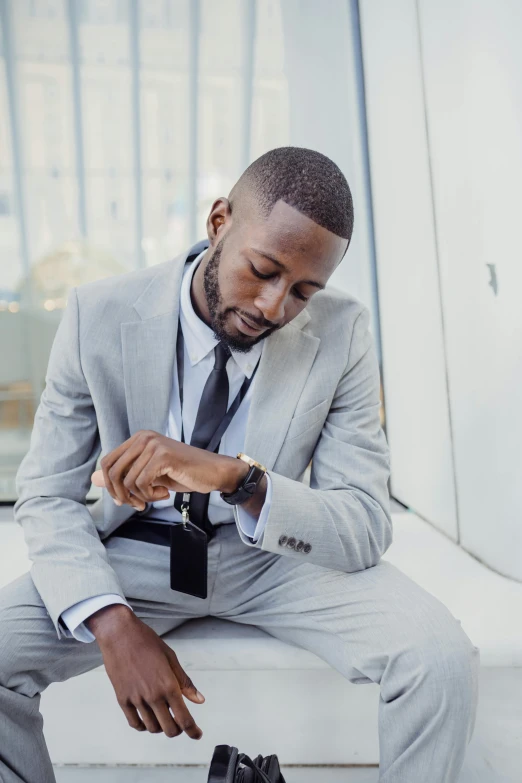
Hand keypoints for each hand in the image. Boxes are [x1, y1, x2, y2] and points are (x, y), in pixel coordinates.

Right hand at [88, 606, 204, 738]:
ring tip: (165, 717)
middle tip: (181, 723)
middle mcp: (153, 696)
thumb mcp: (171, 658)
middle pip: (169, 729)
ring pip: (152, 728)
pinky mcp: (122, 699)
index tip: (198, 735)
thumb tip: (199, 700)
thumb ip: (185, 682)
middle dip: (178, 730)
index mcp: (168, 685)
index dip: (193, 731)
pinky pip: (134, 723)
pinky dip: (144, 726)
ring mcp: (136, 699)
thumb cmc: (147, 642)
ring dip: (161, 727)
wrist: (120, 635)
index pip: (184, 719)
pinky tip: (148, 718)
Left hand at [91, 430, 244, 509]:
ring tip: (156, 497)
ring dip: (140, 496)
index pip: (108, 462)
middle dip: (121, 494)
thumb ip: (123, 476)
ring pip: (127, 480)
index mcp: (138, 439)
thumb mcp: (149, 476)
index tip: (123, 500)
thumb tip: (94, 479)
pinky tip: (164, 494)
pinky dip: (150, 495)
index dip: (110, 485)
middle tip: (138, 505)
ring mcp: (153, 445)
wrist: (213, 472)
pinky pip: (141, 483)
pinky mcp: (162, 455)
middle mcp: (143, 437)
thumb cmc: (183, 473)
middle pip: (112, 470)